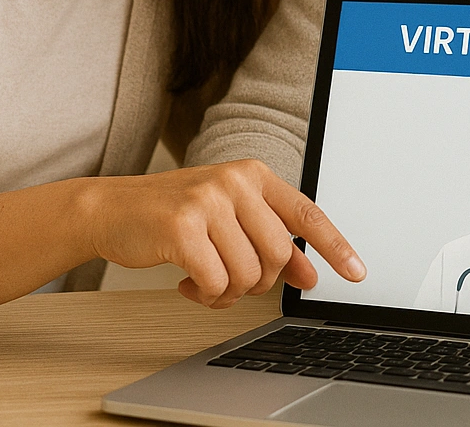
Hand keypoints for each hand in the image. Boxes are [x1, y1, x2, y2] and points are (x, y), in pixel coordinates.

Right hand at [83, 160, 365, 309]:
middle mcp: (235, 181)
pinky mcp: (182, 227)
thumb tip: (310, 273)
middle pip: (276, 255)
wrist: (112, 210)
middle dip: (257, 282)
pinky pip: (215, 282)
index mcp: (254, 175)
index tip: (357, 273)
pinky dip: (204, 295)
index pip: (307, 214)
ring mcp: (208, 201)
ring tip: (205, 281)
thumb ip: (268, 239)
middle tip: (230, 281)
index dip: (335, 246)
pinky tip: (186, 284)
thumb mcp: (227, 216)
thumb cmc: (174, 216)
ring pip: (247, 274)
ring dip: (226, 292)